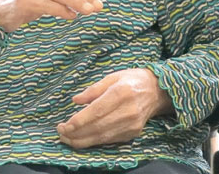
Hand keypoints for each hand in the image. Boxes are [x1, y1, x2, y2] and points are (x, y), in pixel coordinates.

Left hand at [57, 68, 172, 148]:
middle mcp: (127, 110)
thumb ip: (93, 89)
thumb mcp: (112, 76)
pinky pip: (110, 140)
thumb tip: (75, 100)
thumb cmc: (132, 80)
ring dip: (82, 140)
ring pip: (102, 137)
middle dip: (76, 133)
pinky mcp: (133, 133)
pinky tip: (83, 139)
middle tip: (61, 133)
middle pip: (97, 127)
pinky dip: (94, 141)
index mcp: (121, 93)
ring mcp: (132, 124)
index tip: (64, 125)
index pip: (96, 111)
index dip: (79, 121)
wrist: (158, 91)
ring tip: (67, 138)